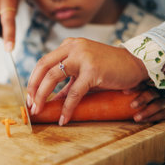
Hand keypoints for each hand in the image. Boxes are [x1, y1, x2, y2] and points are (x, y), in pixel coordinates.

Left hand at [27, 38, 148, 125]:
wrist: (135, 64)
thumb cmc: (109, 69)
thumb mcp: (84, 73)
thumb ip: (67, 84)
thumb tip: (50, 101)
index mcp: (69, 45)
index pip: (43, 62)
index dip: (33, 80)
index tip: (29, 96)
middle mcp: (73, 47)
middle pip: (43, 67)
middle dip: (33, 88)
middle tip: (31, 105)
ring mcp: (82, 57)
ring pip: (53, 77)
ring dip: (42, 96)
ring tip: (40, 111)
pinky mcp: (93, 70)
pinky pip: (74, 92)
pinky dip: (67, 107)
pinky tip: (63, 118)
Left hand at [125, 85, 164, 121]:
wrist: (160, 110)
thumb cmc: (141, 100)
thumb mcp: (133, 93)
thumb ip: (124, 90)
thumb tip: (103, 90)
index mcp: (149, 83)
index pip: (144, 81)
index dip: (135, 86)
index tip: (124, 92)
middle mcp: (159, 90)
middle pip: (152, 92)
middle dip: (142, 98)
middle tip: (132, 106)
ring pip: (159, 104)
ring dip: (147, 111)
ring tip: (136, 118)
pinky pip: (163, 113)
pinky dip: (153, 117)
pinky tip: (144, 121)